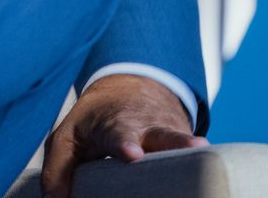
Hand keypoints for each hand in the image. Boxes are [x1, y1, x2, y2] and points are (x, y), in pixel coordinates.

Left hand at [39, 74, 206, 197]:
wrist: (131, 90)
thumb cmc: (94, 123)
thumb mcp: (66, 138)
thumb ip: (57, 171)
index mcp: (115, 126)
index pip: (119, 134)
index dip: (125, 144)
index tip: (132, 153)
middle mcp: (148, 129)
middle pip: (165, 135)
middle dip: (177, 141)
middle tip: (194, 145)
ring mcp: (172, 136)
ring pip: (187, 144)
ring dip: (196, 147)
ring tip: (209, 149)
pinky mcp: (187, 147)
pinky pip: (194, 157)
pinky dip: (201, 164)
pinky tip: (210, 176)